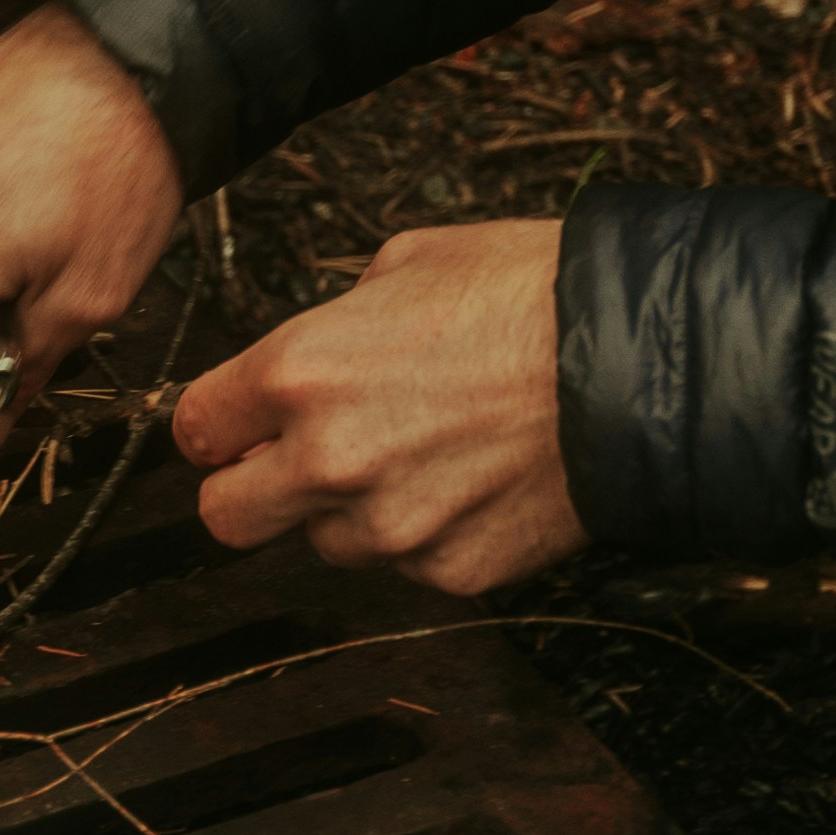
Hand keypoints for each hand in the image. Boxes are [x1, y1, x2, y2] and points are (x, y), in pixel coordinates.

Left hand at [172, 221, 580, 590]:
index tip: (237, 427)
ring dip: (351, 510)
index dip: (218, 426)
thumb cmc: (533, 298)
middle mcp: (327, 459)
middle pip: (226, 516)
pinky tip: (473, 481)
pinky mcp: (449, 571)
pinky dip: (427, 533)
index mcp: (298, 372)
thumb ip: (335, 319)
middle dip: (251, 489)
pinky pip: (407, 564)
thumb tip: (316, 349)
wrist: (639, 363)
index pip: (196, 431)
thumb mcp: (408, 262)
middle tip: (296, 463)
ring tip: (424, 454)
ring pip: (324, 543)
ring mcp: (389, 526)